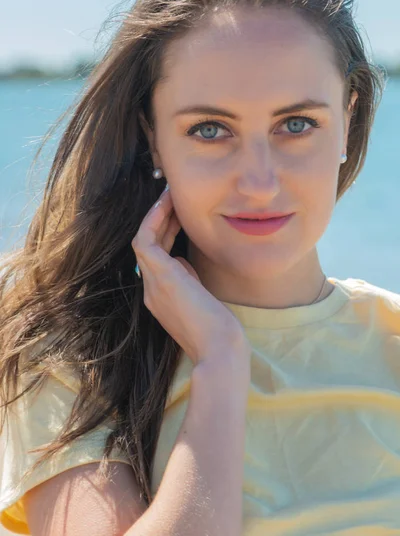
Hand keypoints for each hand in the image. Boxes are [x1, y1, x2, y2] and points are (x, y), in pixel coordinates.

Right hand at [131, 186, 249, 366]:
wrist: (219, 350)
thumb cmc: (218, 331)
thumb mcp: (200, 301)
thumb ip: (189, 281)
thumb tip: (183, 260)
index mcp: (160, 297)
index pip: (157, 258)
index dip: (166, 234)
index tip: (180, 217)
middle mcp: (150, 289)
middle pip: (148, 246)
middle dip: (160, 220)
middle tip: (173, 198)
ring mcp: (151, 284)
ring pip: (143, 239)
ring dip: (156, 215)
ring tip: (170, 195)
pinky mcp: (160, 276)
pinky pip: (146, 239)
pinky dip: (154, 220)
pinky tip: (168, 204)